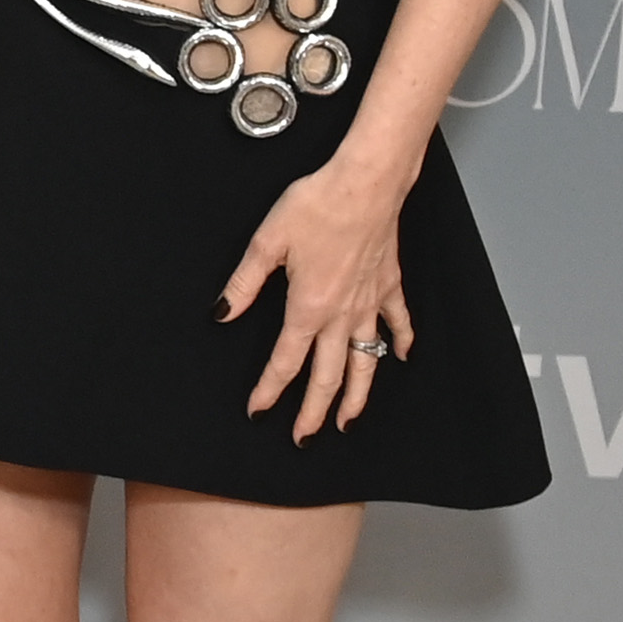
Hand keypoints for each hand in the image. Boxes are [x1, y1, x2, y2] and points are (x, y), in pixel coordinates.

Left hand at [220, 145, 410, 440]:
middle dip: (314, 412)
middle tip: (304, 438)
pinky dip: (400, 342)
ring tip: (348, 421)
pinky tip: (400, 358)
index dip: (270, 390)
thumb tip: (222, 314)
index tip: (258, 410)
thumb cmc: (315, 206)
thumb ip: (243, 284)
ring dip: (357, 395)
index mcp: (307, 308)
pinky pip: (398, 322)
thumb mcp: (266, 243)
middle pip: (328, 376)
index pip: (285, 361)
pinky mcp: (389, 284)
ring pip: (365, 362)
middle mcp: (342, 314)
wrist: (365, 183)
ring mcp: (370, 302)